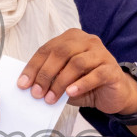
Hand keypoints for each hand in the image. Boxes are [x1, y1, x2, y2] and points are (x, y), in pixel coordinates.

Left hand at [17, 29, 136, 114]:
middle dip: (45, 74)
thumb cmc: (85, 84)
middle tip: (37, 93)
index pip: (47, 49)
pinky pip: (96, 74)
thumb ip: (50, 78)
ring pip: (77, 63)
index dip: (33, 67)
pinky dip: (81, 84)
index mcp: (71, 38)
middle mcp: (87, 41)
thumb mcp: (63, 80)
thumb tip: (30, 86)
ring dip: (60, 82)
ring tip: (51, 98)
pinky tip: (70, 93)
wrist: (113, 94)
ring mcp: (102, 53)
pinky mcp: (112, 69)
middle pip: (61, 52)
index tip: (23, 84)